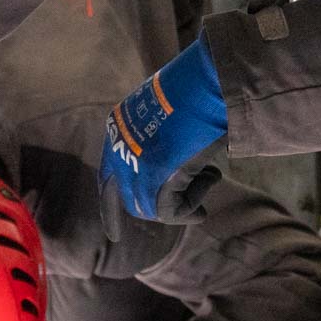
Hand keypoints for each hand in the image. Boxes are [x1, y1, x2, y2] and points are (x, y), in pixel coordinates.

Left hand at [98, 35, 228, 236]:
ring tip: (212, 174)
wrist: (205, 84)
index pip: (108, 175)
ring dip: (187, 198)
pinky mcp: (153, 187)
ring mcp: (133, 170)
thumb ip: (168, 137)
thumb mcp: (173, 111)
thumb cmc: (197, 87)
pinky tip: (212, 175)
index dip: (110, 205)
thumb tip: (184, 162)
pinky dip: (195, 202)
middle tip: (198, 213)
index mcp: (118, 126)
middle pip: (132, 198)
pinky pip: (172, 212)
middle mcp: (118, 149)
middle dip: (160, 208)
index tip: (113, 236)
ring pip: (153, 208)